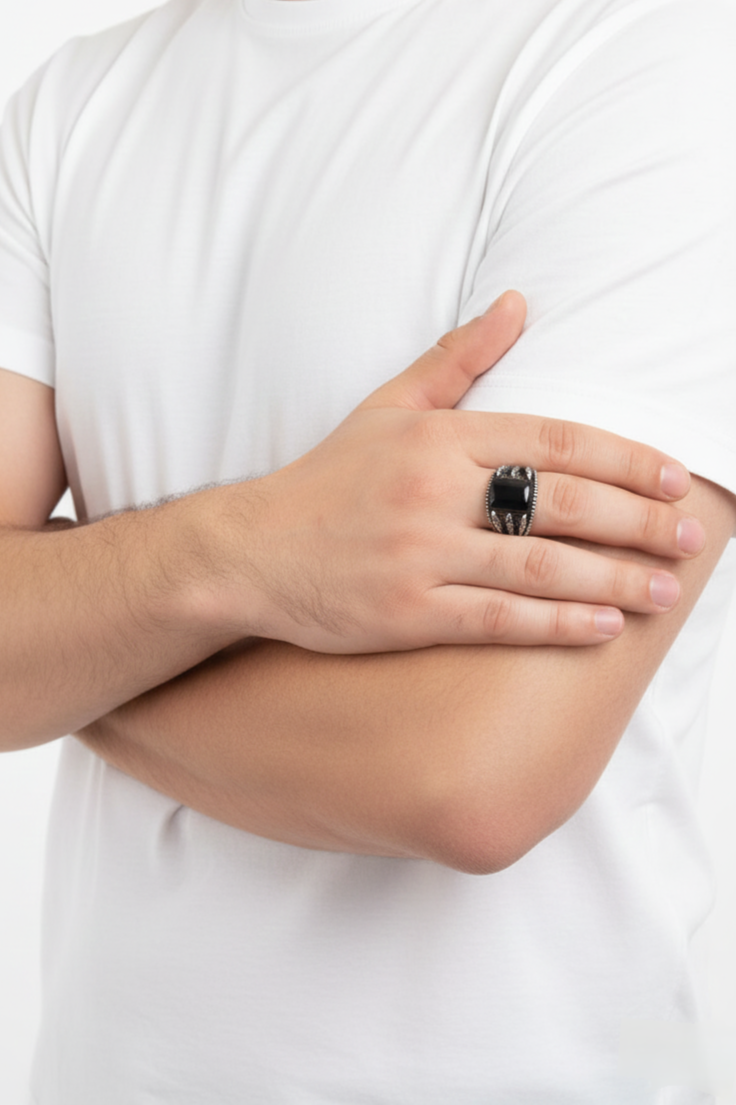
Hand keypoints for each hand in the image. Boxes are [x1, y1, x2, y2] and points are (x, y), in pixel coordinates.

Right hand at [207, 292, 700, 652]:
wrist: (251, 552)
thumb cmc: (326, 481)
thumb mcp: (387, 408)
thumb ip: (457, 358)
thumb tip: (518, 303)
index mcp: (438, 439)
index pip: (554, 442)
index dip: (625, 460)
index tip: (674, 477)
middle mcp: (433, 493)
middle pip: (560, 504)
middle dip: (637, 521)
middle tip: (689, 537)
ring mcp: (420, 556)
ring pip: (538, 566)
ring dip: (613, 579)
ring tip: (663, 589)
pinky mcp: (407, 613)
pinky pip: (498, 620)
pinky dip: (557, 624)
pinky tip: (603, 625)